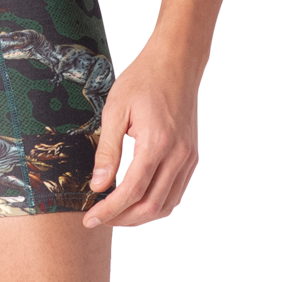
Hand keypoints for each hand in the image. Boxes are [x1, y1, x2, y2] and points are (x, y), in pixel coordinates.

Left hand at [83, 39, 200, 228]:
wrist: (176, 63)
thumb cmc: (143, 80)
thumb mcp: (116, 109)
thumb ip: (107, 150)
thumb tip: (98, 186)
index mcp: (157, 143)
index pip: (131, 191)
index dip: (109, 210)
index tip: (90, 218)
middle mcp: (177, 156)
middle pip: (150, 206)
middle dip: (123, 218)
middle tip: (99, 218)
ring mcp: (188, 158)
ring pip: (166, 204)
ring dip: (140, 215)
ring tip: (115, 212)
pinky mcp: (191, 156)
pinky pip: (175, 191)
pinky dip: (156, 202)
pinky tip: (136, 197)